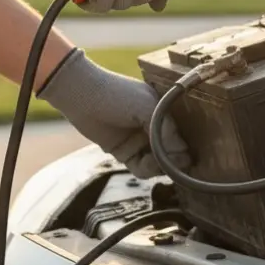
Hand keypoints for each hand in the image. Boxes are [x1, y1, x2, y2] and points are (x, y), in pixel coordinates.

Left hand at [37, 48, 189, 177]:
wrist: (81, 95)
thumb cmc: (117, 94)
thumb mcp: (147, 108)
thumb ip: (166, 131)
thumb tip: (182, 154)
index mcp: (163, 114)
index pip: (181, 138)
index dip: (183, 150)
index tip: (183, 160)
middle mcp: (154, 129)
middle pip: (172, 154)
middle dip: (172, 162)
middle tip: (169, 164)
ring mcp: (140, 141)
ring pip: (158, 164)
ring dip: (158, 166)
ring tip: (151, 160)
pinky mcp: (125, 153)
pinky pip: (142, 168)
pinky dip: (145, 170)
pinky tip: (142, 163)